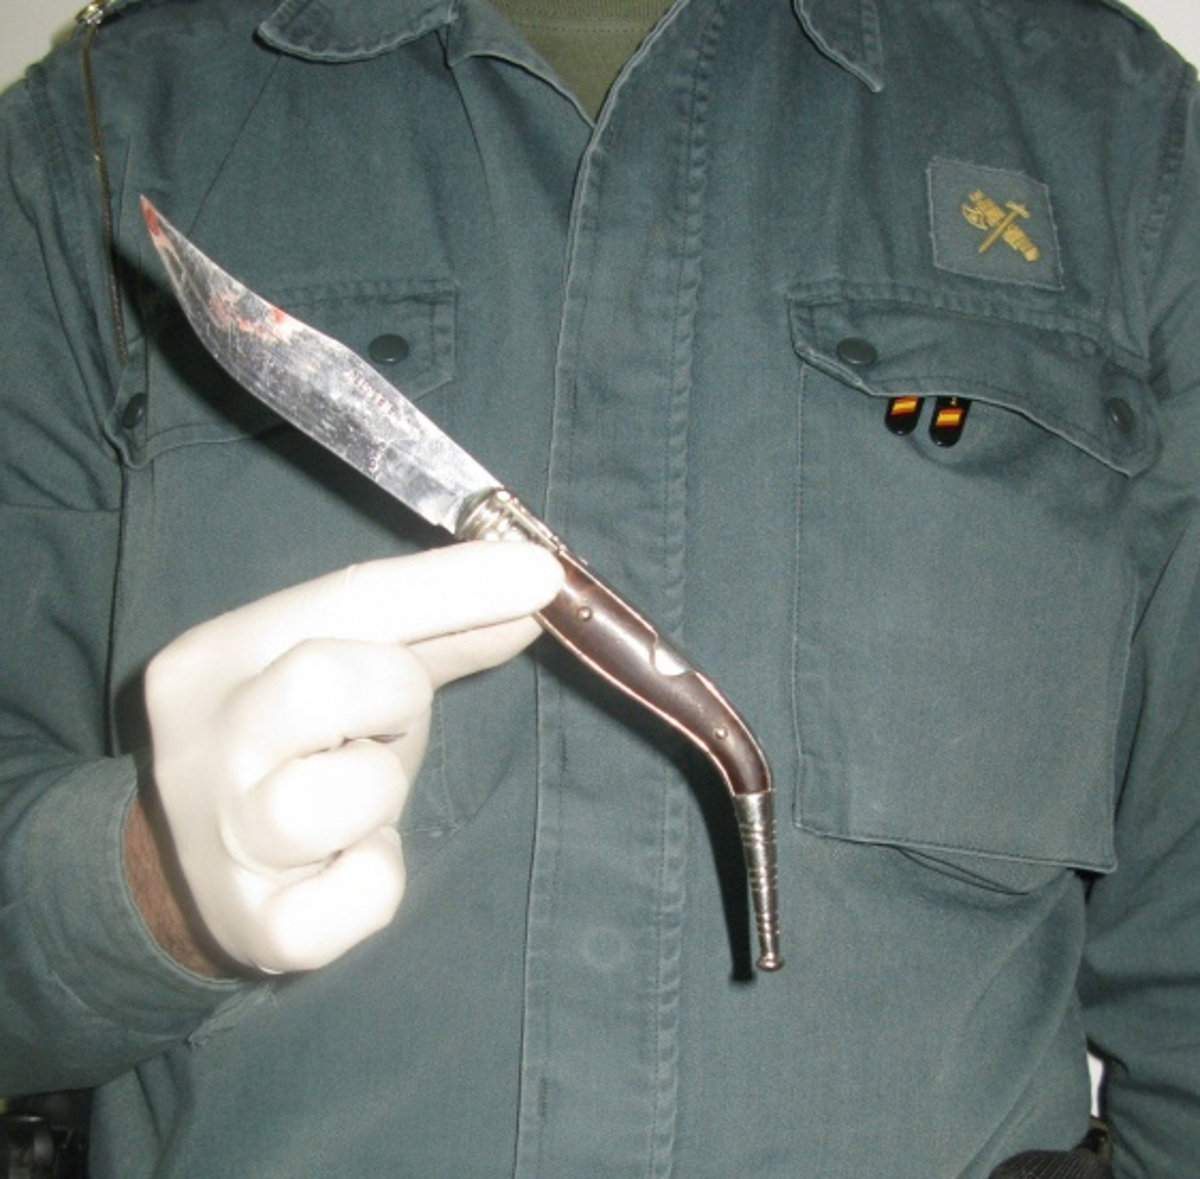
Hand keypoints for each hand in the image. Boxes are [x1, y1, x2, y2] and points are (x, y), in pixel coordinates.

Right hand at [138, 541, 562, 974]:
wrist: (197, 871)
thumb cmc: (298, 748)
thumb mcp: (353, 672)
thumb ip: (439, 630)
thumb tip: (535, 593)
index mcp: (219, 654)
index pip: (346, 598)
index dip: (455, 585)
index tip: (541, 575)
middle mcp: (203, 741)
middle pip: (321, 684)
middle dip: (391, 694)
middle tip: (388, 718)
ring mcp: (221, 839)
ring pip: (326, 801)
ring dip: (376, 793)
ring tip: (358, 797)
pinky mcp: (257, 926)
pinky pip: (361, 897)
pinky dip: (378, 880)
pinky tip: (354, 861)